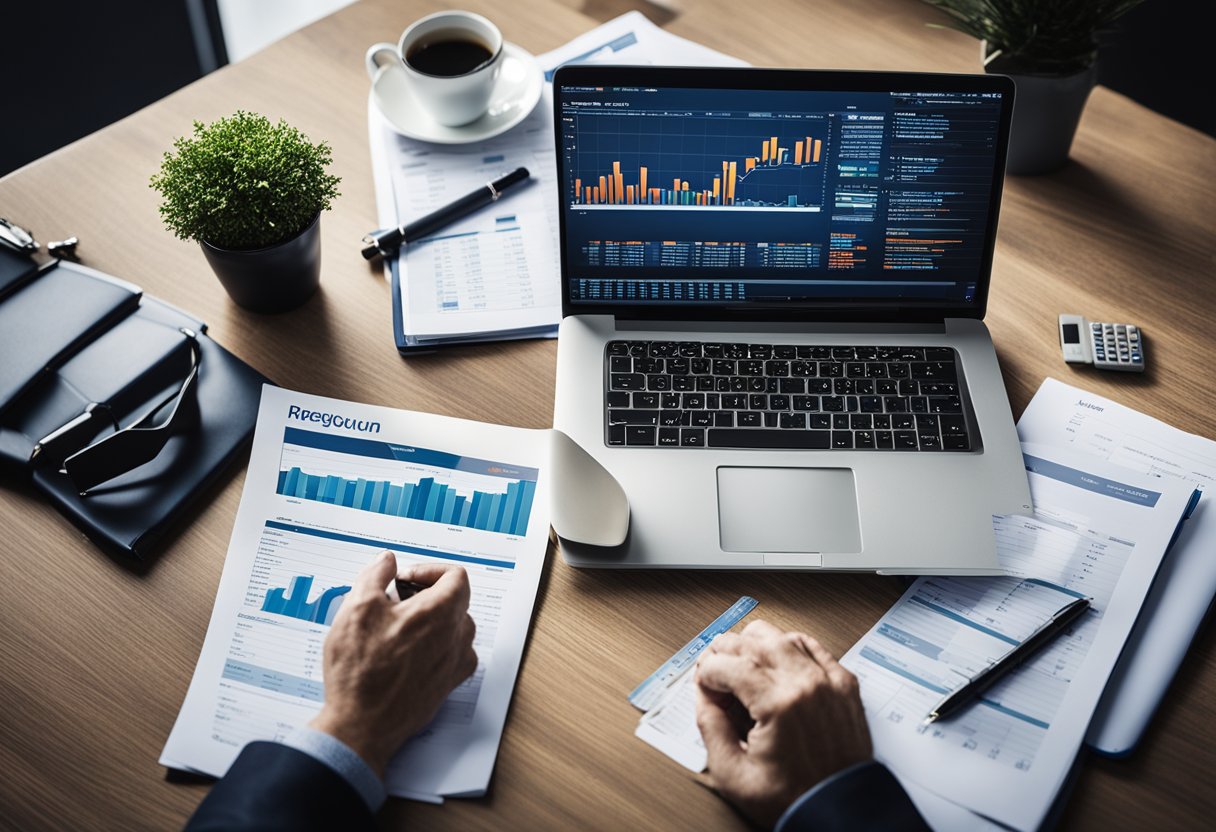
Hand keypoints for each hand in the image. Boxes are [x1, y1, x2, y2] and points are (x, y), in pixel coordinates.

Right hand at [309, 551, 477, 774]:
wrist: (361, 726)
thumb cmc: (360, 671)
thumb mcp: (357, 608)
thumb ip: (375, 574)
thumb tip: (387, 561)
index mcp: (441, 614)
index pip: (456, 575)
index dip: (428, 570)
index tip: (403, 579)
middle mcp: (456, 638)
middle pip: (455, 600)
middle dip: (426, 594)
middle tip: (394, 601)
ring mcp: (455, 665)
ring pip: (453, 628)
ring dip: (429, 621)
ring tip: (395, 628)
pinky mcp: (447, 686)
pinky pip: (450, 655)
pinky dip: (433, 646)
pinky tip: (404, 654)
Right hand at [694, 620, 871, 828]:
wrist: (842, 812)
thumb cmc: (796, 799)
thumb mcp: (734, 775)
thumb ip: (710, 728)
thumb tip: (703, 696)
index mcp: (778, 703)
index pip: (727, 664)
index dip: (706, 673)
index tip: (704, 687)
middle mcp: (805, 683)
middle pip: (751, 641)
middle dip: (724, 652)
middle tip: (715, 673)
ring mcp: (827, 680)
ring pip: (781, 636)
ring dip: (754, 644)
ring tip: (743, 665)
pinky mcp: (843, 684)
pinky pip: (811, 645)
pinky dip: (788, 645)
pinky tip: (776, 659)